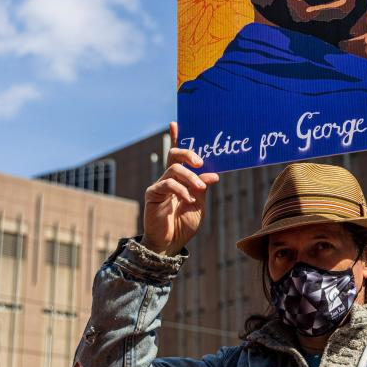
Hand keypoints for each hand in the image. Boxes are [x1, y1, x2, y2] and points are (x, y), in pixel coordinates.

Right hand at [142, 122, 219, 255]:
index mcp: (180, 178)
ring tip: (200, 188)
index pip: (178, 155)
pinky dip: (181, 190)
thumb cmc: (184, 223)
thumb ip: (203, 186)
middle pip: (174, 155)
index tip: (176, 123)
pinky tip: (189, 199)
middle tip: (201, 162)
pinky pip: (168, 185)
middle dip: (189, 154)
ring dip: (191, 177)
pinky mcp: (153, 194)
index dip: (177, 138)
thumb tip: (213, 173)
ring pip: (174, 169)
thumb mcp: (199, 203)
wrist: (171, 243)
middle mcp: (168, 178)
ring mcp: (160, 185)